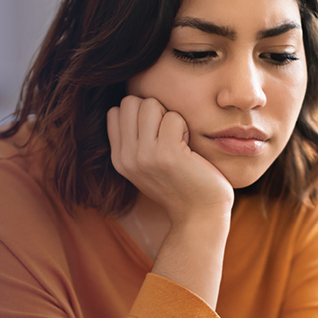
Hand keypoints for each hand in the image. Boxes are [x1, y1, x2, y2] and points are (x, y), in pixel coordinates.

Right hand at [107, 95, 233, 225]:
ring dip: (169, 117)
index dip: (141, 114)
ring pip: (150, 104)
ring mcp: (145, 156)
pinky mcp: (167, 154)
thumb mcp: (146, 165)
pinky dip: (185, 127)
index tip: (156, 135)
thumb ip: (133, 139)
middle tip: (169, 134)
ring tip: (178, 140)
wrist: (199, 215)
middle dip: (154, 110)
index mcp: (119, 158)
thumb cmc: (181, 184)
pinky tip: (189, 148)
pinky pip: (173, 117)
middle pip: (131, 102)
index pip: (117, 110)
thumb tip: (131, 103)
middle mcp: (127, 157)